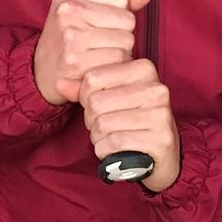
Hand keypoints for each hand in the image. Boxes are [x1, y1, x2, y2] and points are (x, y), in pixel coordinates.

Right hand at [33, 0, 149, 105]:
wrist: (41, 70)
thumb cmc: (68, 35)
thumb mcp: (86, 8)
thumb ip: (119, 1)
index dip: (118, 14)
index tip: (100, 21)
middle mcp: (68, 9)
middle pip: (128, 21)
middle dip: (121, 33)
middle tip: (100, 41)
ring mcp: (71, 34)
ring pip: (126, 42)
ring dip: (119, 52)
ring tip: (100, 53)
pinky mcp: (75, 60)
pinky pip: (118, 61)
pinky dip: (114, 67)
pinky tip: (98, 66)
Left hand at [79, 58, 180, 192]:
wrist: (162, 153)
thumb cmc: (131, 119)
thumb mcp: (111, 96)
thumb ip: (84, 89)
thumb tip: (58, 84)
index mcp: (143, 68)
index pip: (93, 77)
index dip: (86, 97)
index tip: (98, 105)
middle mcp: (155, 88)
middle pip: (95, 103)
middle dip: (91, 120)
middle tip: (103, 125)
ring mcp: (161, 113)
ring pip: (102, 124)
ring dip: (98, 137)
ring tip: (110, 137)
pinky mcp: (161, 139)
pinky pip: (114, 143)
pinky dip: (106, 150)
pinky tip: (115, 150)